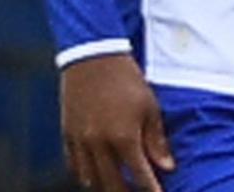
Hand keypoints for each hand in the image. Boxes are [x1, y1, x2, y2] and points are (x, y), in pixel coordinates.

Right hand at [61, 53, 173, 191]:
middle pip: (113, 184)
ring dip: (105, 186)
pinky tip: (95, 175)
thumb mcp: (149, 107)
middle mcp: (99, 144)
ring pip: (91, 179)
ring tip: (118, 187)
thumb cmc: (126, 80)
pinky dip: (85, 174)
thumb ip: (156, 140)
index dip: (151, 190)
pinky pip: (74, 165)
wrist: (93, 56)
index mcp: (123, 137)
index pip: (140, 176)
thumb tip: (166, 167)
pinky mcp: (67, 133)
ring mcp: (80, 141)